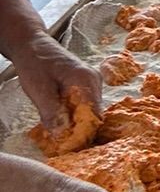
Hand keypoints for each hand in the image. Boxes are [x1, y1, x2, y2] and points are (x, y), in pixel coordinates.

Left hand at [7, 33, 101, 152]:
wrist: (31, 44)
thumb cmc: (35, 63)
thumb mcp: (39, 90)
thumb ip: (51, 112)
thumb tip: (61, 136)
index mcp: (87, 80)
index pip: (94, 115)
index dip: (83, 133)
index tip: (69, 147)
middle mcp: (95, 81)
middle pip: (93, 114)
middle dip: (79, 130)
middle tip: (61, 143)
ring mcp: (92, 82)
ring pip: (88, 111)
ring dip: (75, 123)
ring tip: (58, 132)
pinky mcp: (85, 84)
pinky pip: (83, 105)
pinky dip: (72, 115)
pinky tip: (59, 119)